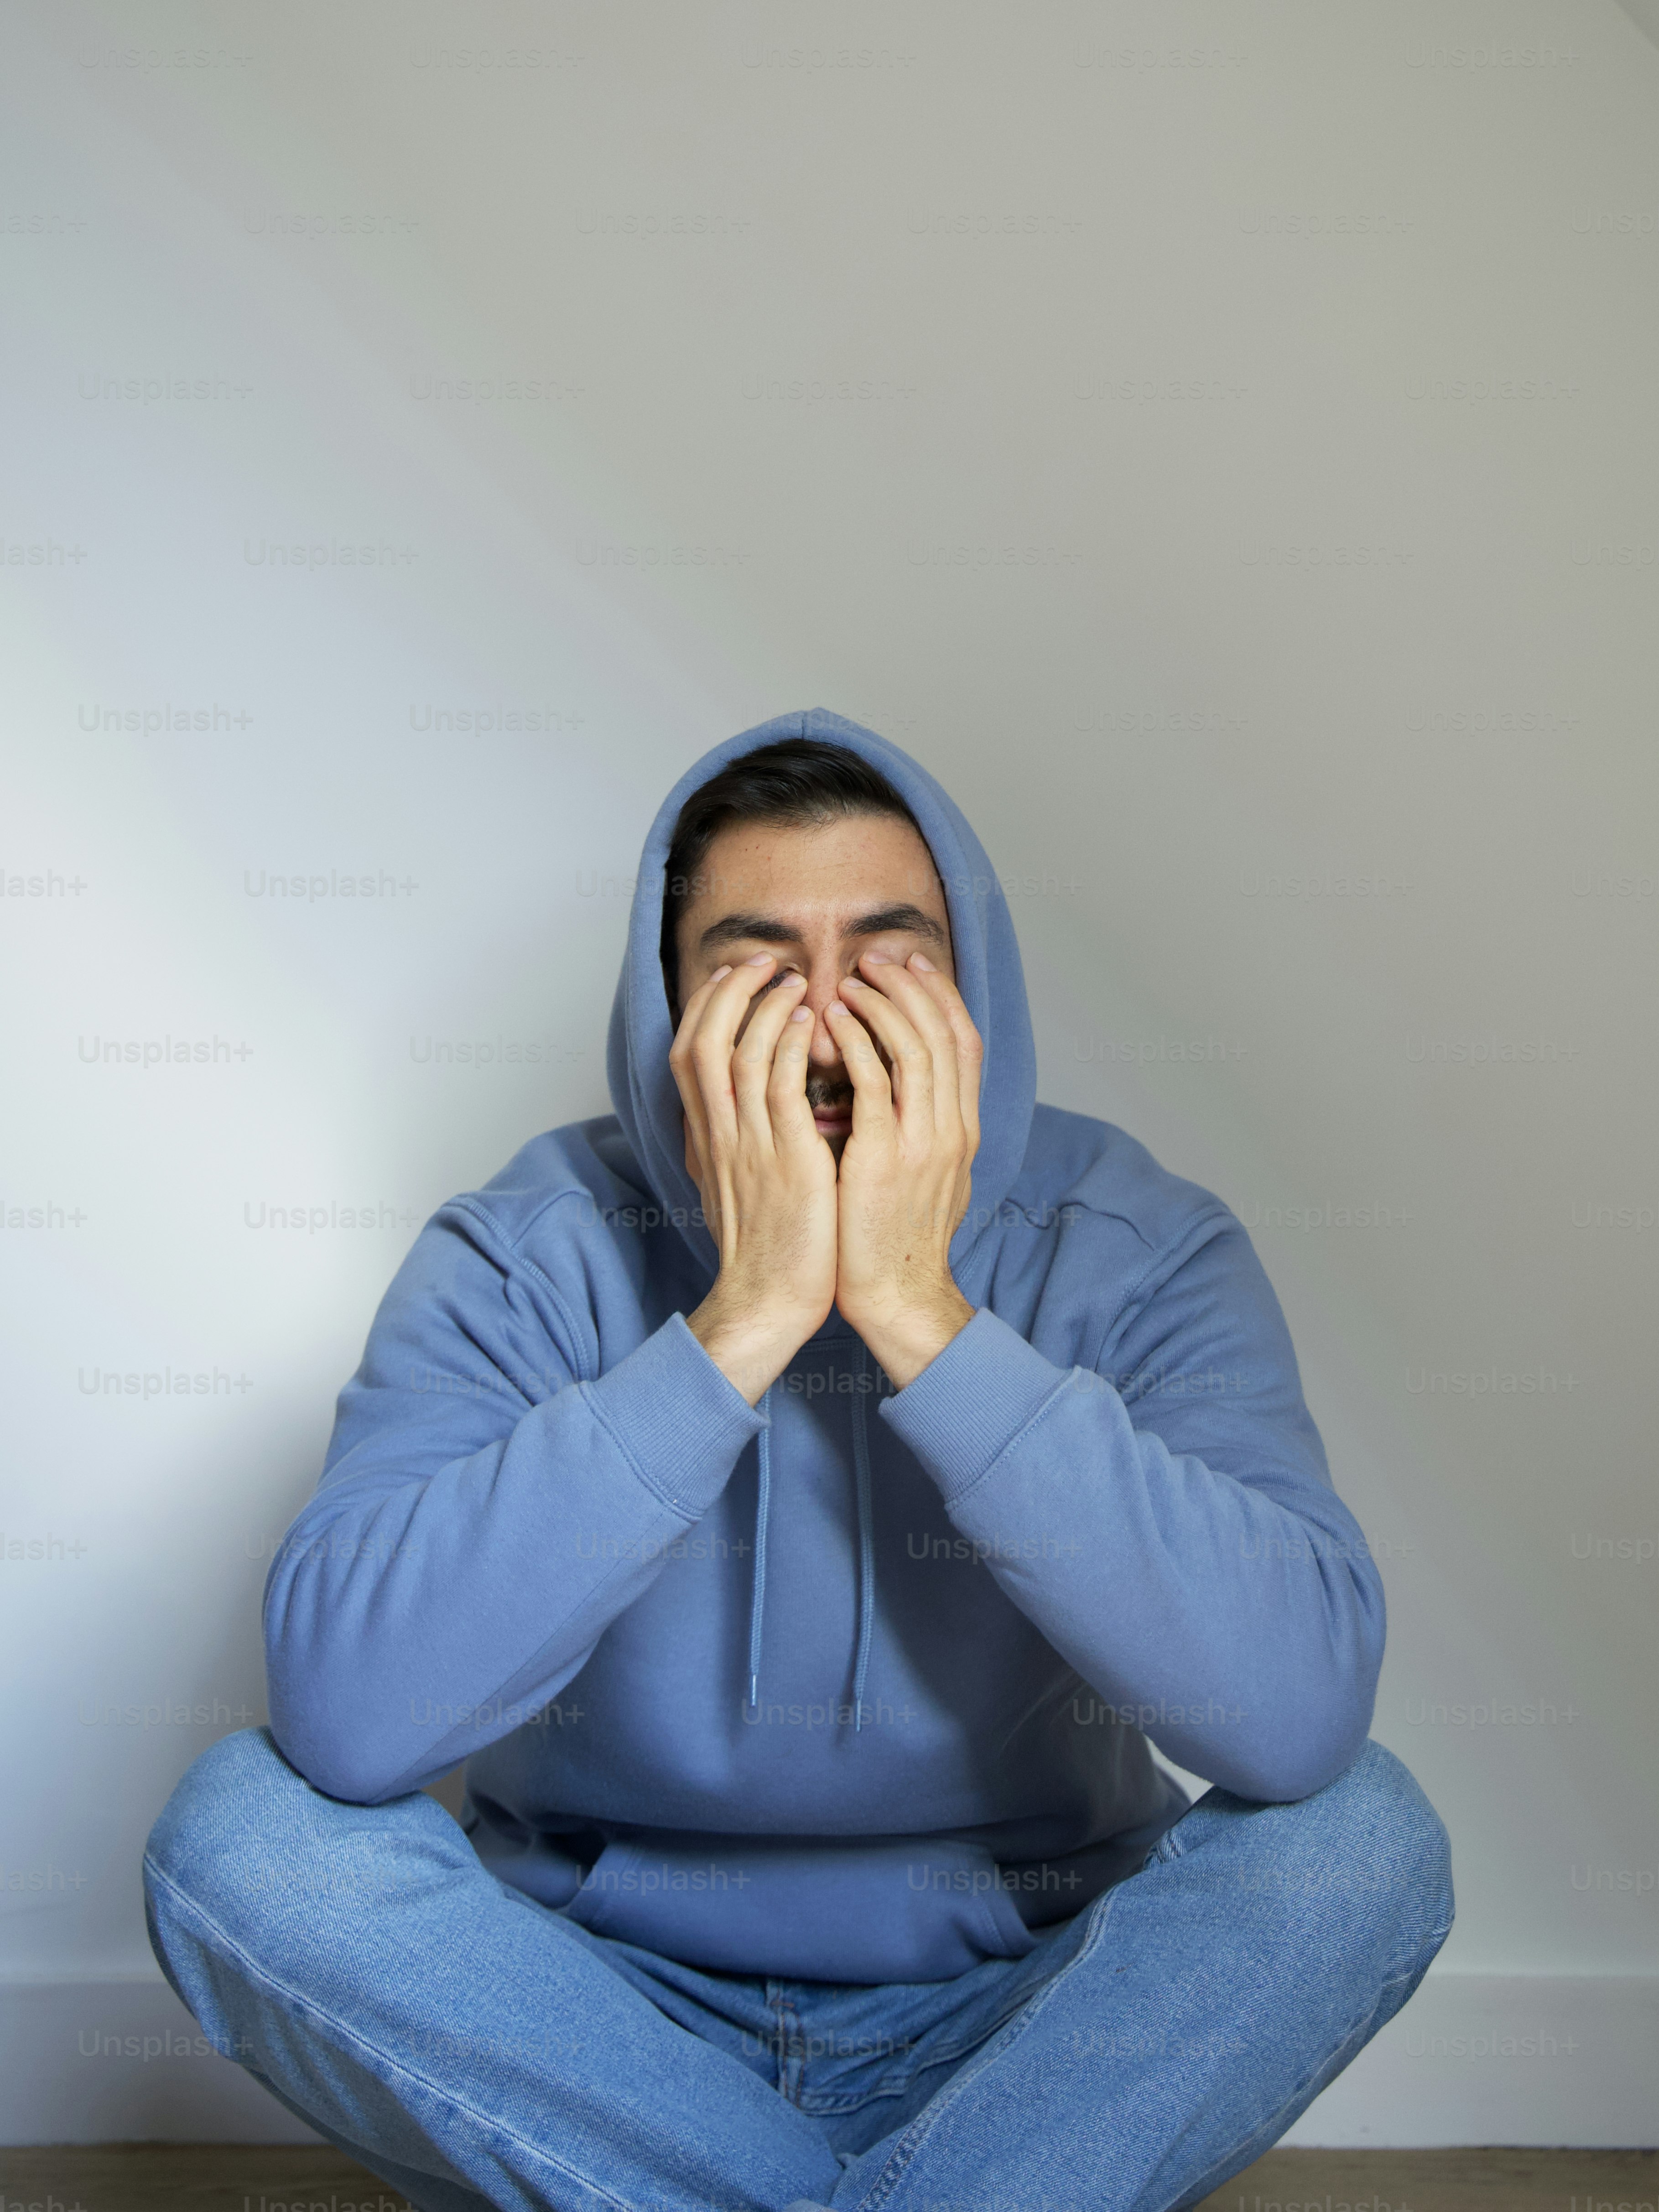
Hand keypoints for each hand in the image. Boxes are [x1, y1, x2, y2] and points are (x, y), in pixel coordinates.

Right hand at [672, 954, 838, 1403]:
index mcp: (707, 1137)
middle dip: (729, 992)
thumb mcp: (735, 1184)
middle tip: (763, 962)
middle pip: (701, 1038)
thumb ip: (733, 1141)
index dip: (706, 1007)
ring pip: (737, 1051)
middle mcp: (719, 1134)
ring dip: (763, 1006)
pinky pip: (778, 1085)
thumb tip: (734, 1110)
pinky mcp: (786, 1159)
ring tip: (795, 980)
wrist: (769, 1300)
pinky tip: (809, 1020)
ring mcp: (749, 1144)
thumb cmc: (765, 1246)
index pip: (687, 1052)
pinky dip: (789, 1044)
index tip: (731, 977)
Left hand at [824, 952, 981, 1387]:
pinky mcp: (884, 1158)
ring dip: (883, 1004)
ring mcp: (922, 1143)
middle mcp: (951, 1129)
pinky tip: (833, 1020)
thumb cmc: (896, 1238)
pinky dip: (857, 1042)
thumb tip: (905, 1089)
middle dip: (913, 986)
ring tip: (851, 978)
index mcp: (962, 1131)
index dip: (941, 998)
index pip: (965, 1044)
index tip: (914, 966)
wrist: (897, 1296)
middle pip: (944, 1033)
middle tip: (879, 956)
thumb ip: (920, 1128)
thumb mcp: (925, 1176)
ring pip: (915, 1047)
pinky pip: (874, 1082)